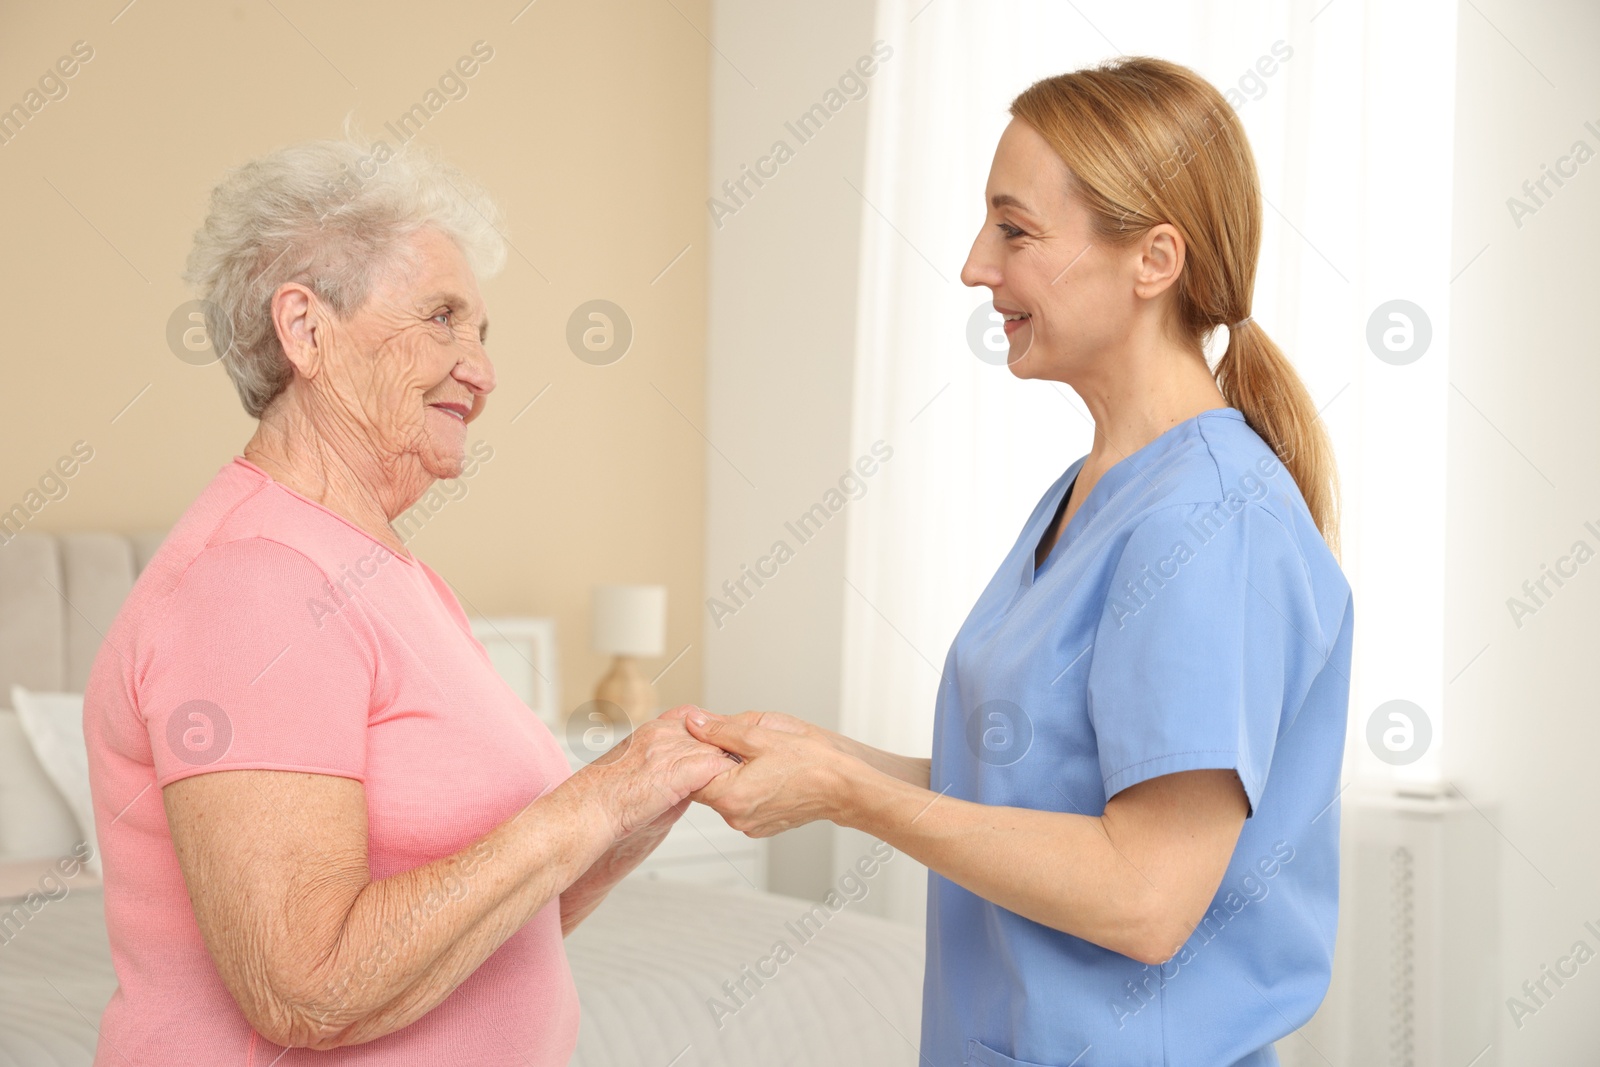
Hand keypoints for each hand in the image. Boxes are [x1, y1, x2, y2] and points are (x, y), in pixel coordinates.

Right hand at [575, 706, 733, 837]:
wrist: (587, 812)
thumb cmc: (605, 802)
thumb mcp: (638, 774)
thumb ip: (666, 769)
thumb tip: (691, 779)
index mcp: (650, 730)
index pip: (692, 717)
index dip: (710, 733)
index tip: (723, 746)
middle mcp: (660, 733)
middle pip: (710, 730)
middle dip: (727, 745)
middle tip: (747, 759)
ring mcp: (668, 749)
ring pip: (716, 746)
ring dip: (732, 761)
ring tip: (749, 774)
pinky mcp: (676, 771)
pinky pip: (715, 766)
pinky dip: (728, 776)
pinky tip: (737, 786)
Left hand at [682, 710, 855, 836]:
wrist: (842, 786)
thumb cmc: (809, 762)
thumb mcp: (760, 736)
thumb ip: (721, 730)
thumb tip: (694, 723)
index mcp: (730, 796)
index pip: (693, 776)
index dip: (699, 755)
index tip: (710, 741)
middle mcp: (736, 818)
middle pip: (708, 787)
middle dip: (718, 765)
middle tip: (738, 746)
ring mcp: (749, 826)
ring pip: (726, 796)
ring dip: (734, 777)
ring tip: (758, 760)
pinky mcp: (761, 828)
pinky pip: (743, 806)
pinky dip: (748, 790)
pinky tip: (767, 775)